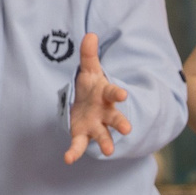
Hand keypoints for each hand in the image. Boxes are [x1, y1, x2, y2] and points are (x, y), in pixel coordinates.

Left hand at [62, 33, 133, 162]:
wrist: (85, 105)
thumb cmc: (91, 87)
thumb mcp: (89, 70)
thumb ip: (89, 55)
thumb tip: (90, 35)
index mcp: (106, 95)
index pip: (114, 93)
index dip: (118, 93)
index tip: (124, 95)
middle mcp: (104, 113)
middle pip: (115, 118)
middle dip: (120, 123)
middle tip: (127, 129)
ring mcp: (95, 125)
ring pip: (102, 135)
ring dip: (105, 143)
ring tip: (108, 152)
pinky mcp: (83, 135)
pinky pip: (79, 145)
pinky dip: (74, 152)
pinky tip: (68, 159)